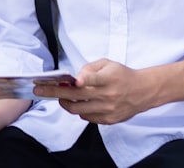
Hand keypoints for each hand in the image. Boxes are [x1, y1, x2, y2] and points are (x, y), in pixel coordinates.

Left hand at [35, 59, 150, 124]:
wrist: (143, 91)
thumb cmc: (122, 75)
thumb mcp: (107, 64)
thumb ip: (89, 69)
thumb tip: (74, 78)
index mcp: (109, 78)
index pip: (94, 79)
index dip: (84, 79)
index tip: (74, 80)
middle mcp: (108, 95)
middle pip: (77, 97)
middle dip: (55, 93)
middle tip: (39, 90)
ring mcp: (108, 109)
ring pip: (78, 110)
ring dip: (64, 103)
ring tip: (59, 97)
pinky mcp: (109, 119)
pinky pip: (87, 117)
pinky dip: (79, 110)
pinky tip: (78, 103)